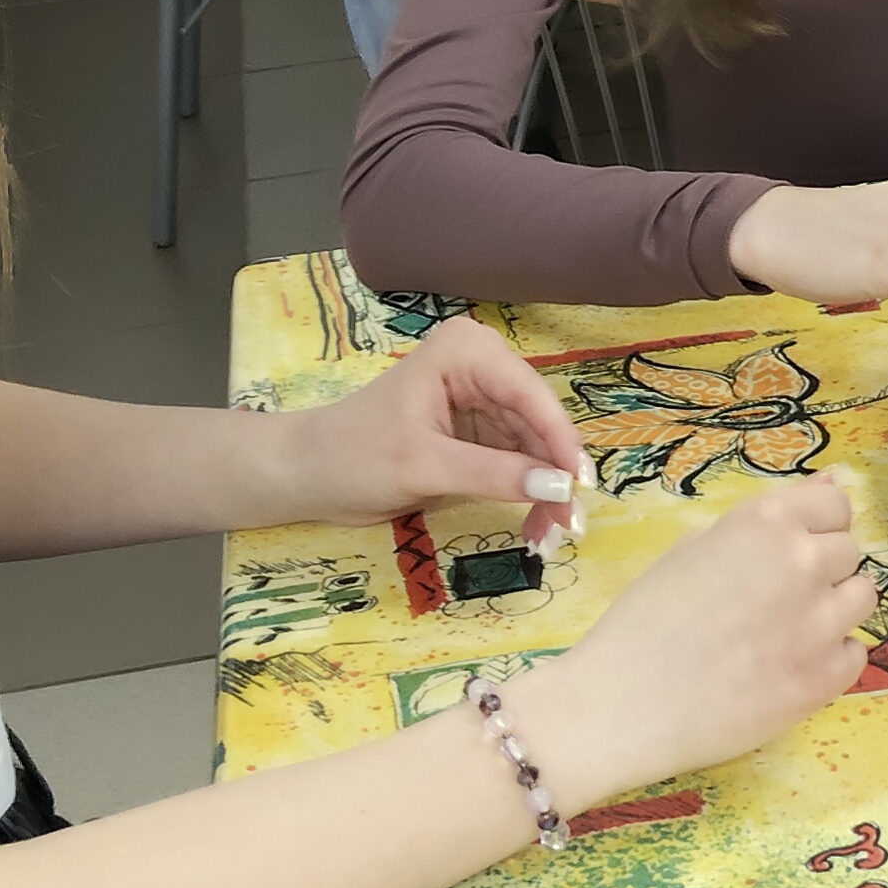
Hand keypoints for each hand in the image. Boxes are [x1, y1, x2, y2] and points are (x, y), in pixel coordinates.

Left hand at [268, 316, 586, 533]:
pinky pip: (518, 460)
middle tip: (567, 526)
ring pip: (535, 446)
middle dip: (554, 474)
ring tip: (549, 534)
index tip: (579, 488)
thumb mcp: (424, 467)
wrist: (307, 475)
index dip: (560, 442)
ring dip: (545, 490)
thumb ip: (493, 474)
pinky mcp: (479, 430)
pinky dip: (527, 492)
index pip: (529, 394)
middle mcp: (481, 365)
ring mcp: (482, 398)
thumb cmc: (352, 457)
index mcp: (466, 352)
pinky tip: (535, 523)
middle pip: (538, 421)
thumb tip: (559, 489)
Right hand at [551, 474, 878, 785]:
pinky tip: (785, 667)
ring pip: (862, 598)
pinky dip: (830, 659)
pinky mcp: (825, 679)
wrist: (622, 705)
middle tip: (773, 600)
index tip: (788, 549)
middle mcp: (803, 563)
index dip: (813, 527)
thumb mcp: (693, 547)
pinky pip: (855, 652)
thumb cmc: (644, 619)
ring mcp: (820, 624)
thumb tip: (831, 484)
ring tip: (783, 633)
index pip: (835, 505)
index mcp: (766, 522)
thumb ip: (765, 521)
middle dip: (821, 569)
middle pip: (849, 551)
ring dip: (833, 609)